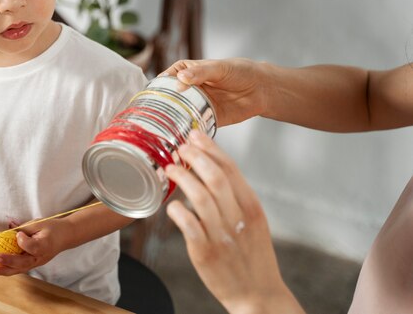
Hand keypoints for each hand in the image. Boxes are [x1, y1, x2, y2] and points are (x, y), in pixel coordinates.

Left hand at [0, 218, 65, 275]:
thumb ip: (25, 228)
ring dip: (4, 271)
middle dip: (8, 262)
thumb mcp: (40, 223)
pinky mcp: (32, 265)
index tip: (17, 234)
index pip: (32, 246)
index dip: (23, 241)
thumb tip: (9, 229)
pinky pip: (19, 269)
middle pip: (23, 263)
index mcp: (45, 245)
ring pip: (19, 270)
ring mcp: (36, 263)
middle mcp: (40, 258)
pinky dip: (7, 270)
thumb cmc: (52, 228)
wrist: (65, 236)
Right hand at [161, 58, 266, 126]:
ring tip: (164, 125)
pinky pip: (193, 124)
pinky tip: (182, 133)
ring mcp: (197, 104)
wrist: (261, 89)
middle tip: (156, 112)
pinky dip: (187, 129)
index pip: (168, 77)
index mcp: (189, 72)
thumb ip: (201, 72)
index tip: (154, 92)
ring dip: (172, 119)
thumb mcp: (220, 68)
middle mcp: (190, 89)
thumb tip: (181, 77)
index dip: (160, 85)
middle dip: (162, 105)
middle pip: (170, 97)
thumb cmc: (241, 72)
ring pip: (179, 112)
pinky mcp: (207, 118)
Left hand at [166, 130, 303, 313]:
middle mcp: (239, 218)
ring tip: (170, 169)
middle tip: (180, 147)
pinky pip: (190, 227)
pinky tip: (172, 206)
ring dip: (183, 179)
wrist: (259, 294)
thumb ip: (235, 196)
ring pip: (202, 199)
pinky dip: (179, 213)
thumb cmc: (252, 255)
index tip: (196, 135)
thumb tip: (210, 169)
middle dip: (196, 157)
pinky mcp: (206, 254)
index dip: (211, 149)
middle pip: (217, 178)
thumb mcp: (253, 221)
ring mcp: (223, 236)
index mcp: (252, 207)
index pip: (232, 169)